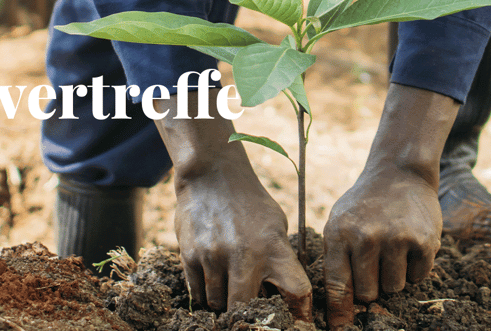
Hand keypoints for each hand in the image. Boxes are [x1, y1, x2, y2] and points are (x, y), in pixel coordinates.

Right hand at [174, 159, 311, 319]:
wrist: (210, 175)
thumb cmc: (249, 201)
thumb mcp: (276, 223)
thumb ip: (281, 257)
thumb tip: (288, 294)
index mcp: (274, 247)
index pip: (298, 290)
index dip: (300, 310)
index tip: (296, 319)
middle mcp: (245, 255)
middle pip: (246, 308)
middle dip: (247, 311)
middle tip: (247, 307)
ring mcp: (214, 257)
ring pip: (218, 303)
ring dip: (223, 302)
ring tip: (226, 289)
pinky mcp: (190, 256)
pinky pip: (197, 293)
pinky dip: (204, 294)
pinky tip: (211, 281)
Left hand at [323, 83, 458, 329]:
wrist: (399, 173)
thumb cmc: (364, 205)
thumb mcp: (339, 222)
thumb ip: (337, 258)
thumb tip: (339, 305)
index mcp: (339, 233)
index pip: (338, 285)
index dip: (340, 313)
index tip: (340, 330)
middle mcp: (365, 237)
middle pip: (368, 293)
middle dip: (370, 287)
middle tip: (374, 264)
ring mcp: (395, 239)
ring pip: (394, 288)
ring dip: (393, 276)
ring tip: (391, 248)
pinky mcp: (423, 241)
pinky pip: (417, 278)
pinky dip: (414, 268)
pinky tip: (408, 244)